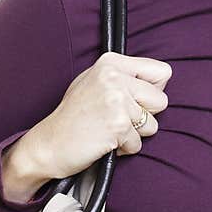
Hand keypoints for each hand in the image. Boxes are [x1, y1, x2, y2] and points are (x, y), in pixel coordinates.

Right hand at [24, 51, 172, 180]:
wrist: (48, 144)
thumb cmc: (73, 116)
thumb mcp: (95, 83)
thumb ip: (125, 77)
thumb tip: (162, 78)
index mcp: (111, 62)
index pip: (162, 71)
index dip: (153, 91)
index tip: (132, 99)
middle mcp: (114, 76)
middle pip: (161, 100)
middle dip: (144, 116)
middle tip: (115, 118)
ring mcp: (116, 100)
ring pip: (152, 125)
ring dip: (133, 134)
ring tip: (107, 129)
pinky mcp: (117, 125)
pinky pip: (138, 143)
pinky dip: (123, 148)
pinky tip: (103, 141)